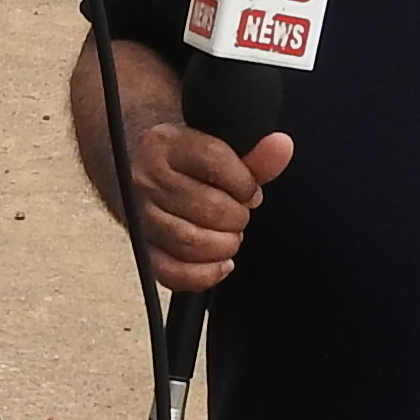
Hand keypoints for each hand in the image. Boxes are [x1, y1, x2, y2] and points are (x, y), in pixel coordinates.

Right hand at [127, 119, 291, 294]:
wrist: (139, 168)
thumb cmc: (183, 160)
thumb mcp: (214, 146)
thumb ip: (252, 153)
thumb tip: (280, 148)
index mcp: (164, 144)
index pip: (214, 161)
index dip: (244, 182)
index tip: (250, 190)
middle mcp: (146, 179)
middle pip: (208, 207)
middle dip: (238, 216)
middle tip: (240, 213)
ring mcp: (140, 216)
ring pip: (190, 242)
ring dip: (224, 245)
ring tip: (230, 235)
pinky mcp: (141, 249)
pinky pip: (171, 273)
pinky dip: (204, 275)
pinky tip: (221, 263)